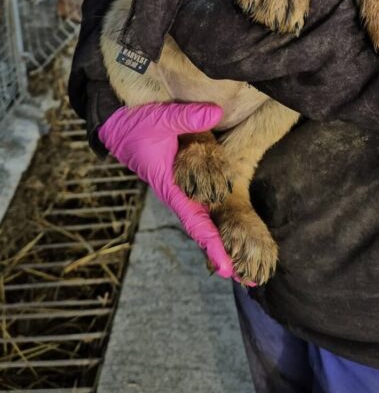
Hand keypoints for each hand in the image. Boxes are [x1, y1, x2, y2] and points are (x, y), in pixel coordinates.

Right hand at [98, 101, 236, 278]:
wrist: (119, 126)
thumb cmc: (136, 126)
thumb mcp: (160, 119)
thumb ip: (187, 117)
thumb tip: (215, 113)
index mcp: (169, 187)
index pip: (194, 220)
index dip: (211, 243)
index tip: (227, 267)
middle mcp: (176, 193)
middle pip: (201, 229)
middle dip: (220, 253)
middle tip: (244, 280)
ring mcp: (179, 190)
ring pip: (201, 220)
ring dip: (218, 240)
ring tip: (241, 266)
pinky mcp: (182, 182)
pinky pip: (199, 205)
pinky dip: (212, 222)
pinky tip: (225, 232)